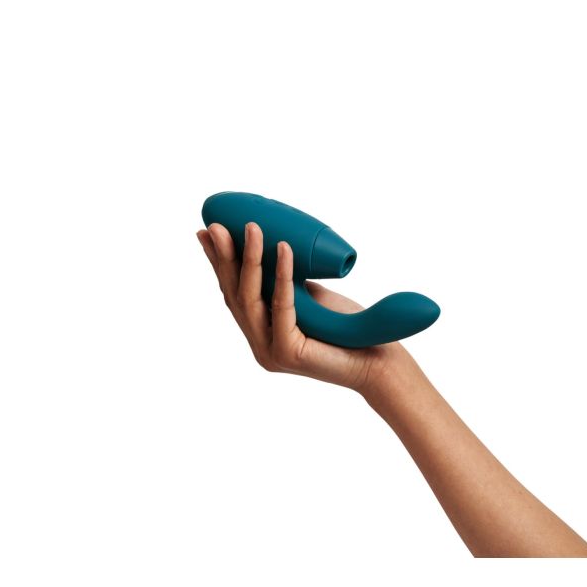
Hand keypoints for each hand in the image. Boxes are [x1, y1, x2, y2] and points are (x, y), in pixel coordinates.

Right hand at [197, 222, 407, 391]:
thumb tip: (273, 245)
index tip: (208, 231)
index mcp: (261, 332)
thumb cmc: (346, 328)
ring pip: (251, 300)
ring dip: (250, 259)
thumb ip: (288, 282)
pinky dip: (281, 275)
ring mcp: (270, 352)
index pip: (234, 294)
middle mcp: (260, 345)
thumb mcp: (309, 297)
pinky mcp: (286, 353)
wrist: (377, 361)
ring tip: (252, 227)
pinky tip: (283, 248)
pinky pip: (281, 306)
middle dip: (224, 258)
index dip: (218, 263)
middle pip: (234, 296)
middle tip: (218, 225)